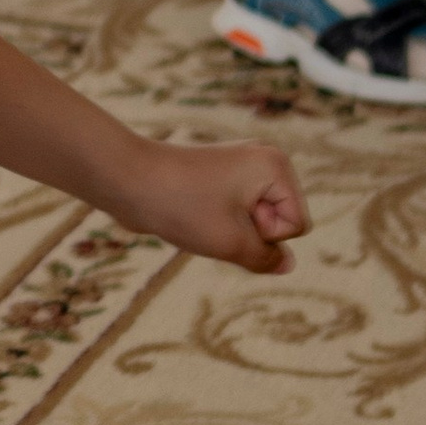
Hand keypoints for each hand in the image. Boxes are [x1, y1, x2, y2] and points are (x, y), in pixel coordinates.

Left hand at [100, 137, 308, 273]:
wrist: (128, 179)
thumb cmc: (183, 206)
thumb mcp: (231, 242)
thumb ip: (266, 258)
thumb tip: (287, 265)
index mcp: (276, 165)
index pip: (297, 225)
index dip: (266, 236)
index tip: (232, 219)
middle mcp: (263, 159)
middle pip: (280, 221)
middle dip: (251, 233)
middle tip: (214, 217)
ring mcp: (241, 166)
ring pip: (256, 222)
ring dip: (233, 231)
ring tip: (202, 215)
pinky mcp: (220, 177)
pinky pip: (236, 214)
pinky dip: (219, 224)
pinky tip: (194, 213)